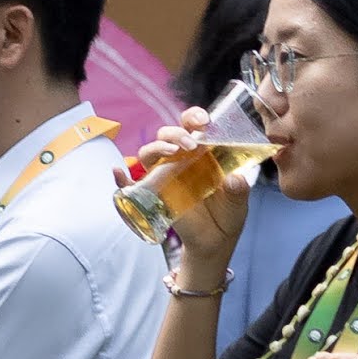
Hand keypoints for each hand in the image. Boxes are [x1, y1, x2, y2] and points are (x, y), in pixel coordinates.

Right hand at [125, 111, 254, 262]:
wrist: (215, 242)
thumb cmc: (227, 214)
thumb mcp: (238, 202)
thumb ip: (238, 190)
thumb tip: (235, 180)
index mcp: (202, 152)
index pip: (192, 125)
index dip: (193, 116)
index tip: (203, 121)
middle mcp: (181, 159)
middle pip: (168, 134)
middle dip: (177, 133)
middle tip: (192, 145)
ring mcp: (165, 175)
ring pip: (150, 152)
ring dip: (157, 147)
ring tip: (173, 153)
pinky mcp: (154, 194)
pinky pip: (131, 183)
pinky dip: (122, 177)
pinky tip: (119, 173)